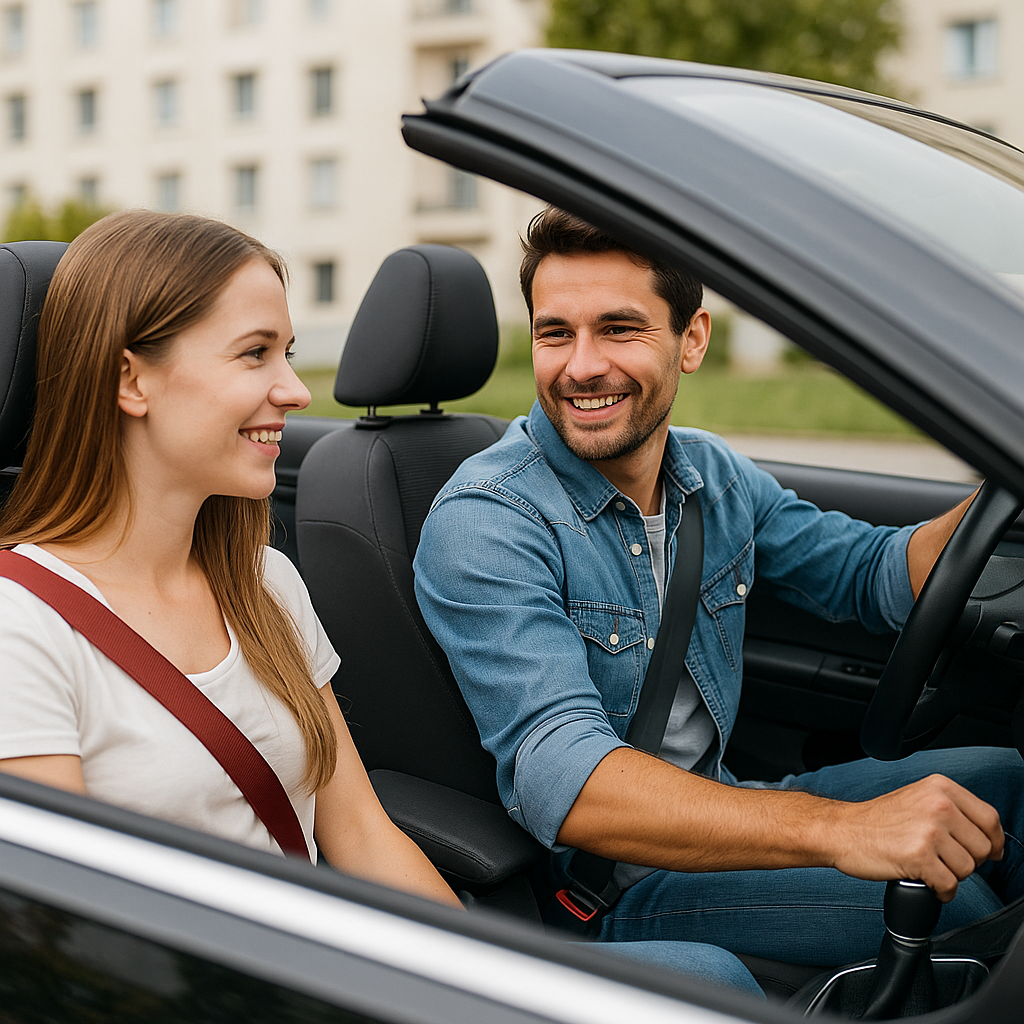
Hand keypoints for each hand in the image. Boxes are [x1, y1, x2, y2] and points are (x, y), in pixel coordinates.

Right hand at [829, 774, 1002, 900]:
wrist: (842, 830)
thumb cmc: (878, 820)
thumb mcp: (918, 798)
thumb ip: (952, 810)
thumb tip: (989, 837)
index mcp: (940, 788)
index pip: (990, 818)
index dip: (994, 841)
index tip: (991, 852)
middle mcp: (938, 805)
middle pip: (983, 848)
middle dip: (968, 861)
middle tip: (943, 859)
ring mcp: (929, 831)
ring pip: (968, 869)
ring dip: (951, 876)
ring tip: (929, 867)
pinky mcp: (919, 857)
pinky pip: (950, 886)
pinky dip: (941, 891)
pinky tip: (927, 881)